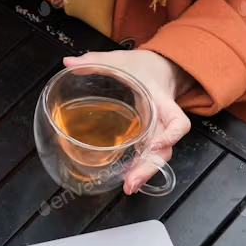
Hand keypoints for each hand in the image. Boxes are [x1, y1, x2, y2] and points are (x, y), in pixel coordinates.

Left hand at [64, 50, 194, 193]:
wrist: (162, 67)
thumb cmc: (144, 65)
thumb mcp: (120, 59)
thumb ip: (94, 61)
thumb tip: (69, 63)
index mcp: (160, 99)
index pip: (177, 120)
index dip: (172, 135)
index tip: (157, 145)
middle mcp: (163, 119)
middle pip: (166, 148)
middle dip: (151, 167)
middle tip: (131, 182)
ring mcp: (158, 129)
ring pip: (159, 155)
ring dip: (145, 172)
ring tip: (129, 186)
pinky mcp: (150, 135)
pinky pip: (149, 153)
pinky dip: (140, 167)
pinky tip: (127, 177)